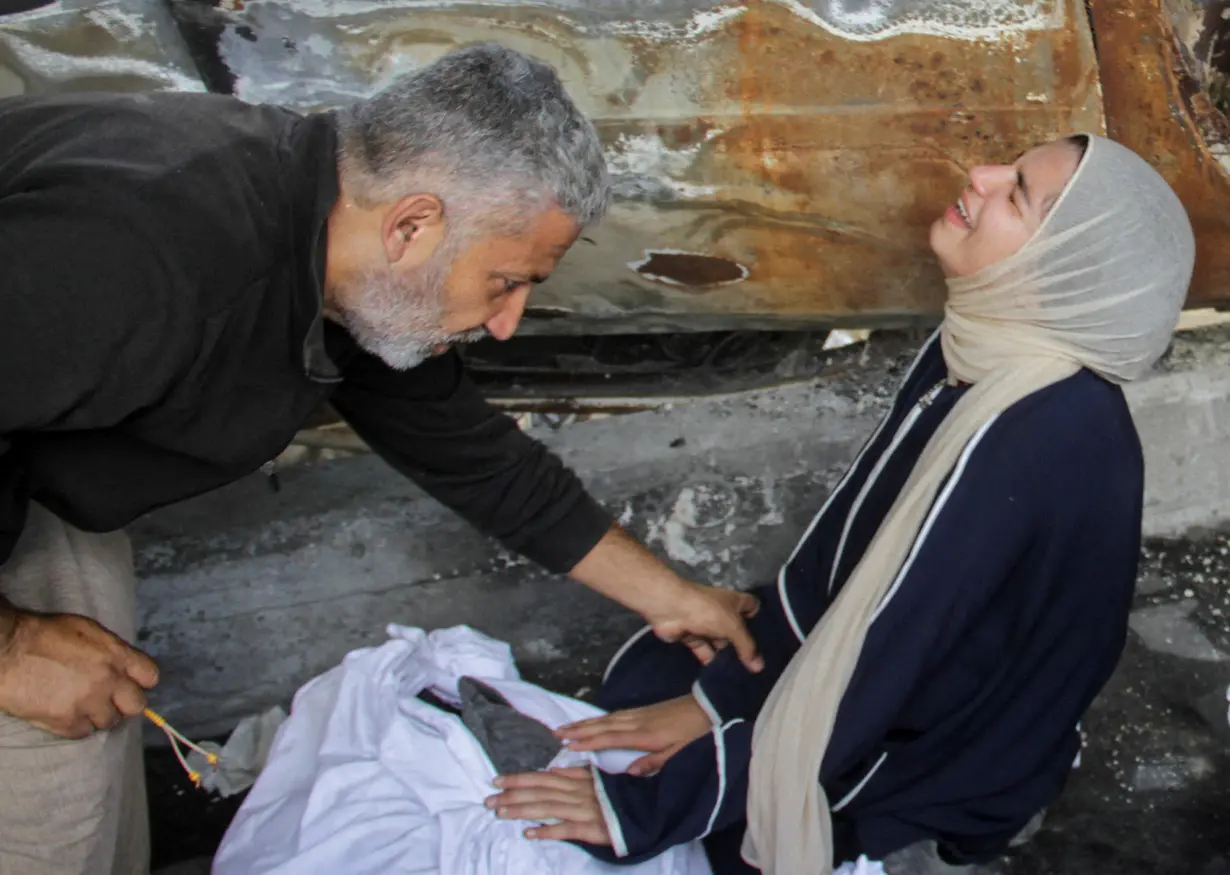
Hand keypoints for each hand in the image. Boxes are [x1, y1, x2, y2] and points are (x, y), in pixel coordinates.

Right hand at [0, 611, 159, 737]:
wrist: (8, 651)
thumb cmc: (44, 634)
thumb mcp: (87, 630)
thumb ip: (111, 650)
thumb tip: (123, 664)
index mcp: (117, 655)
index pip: (150, 676)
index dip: (141, 681)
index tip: (131, 684)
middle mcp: (108, 680)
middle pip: (136, 705)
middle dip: (125, 703)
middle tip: (109, 699)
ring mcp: (88, 703)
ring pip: (110, 721)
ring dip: (100, 715)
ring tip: (83, 705)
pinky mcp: (66, 721)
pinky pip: (84, 732)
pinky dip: (77, 725)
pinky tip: (67, 713)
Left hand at [486, 767, 610, 844]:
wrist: (642, 811)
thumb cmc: (617, 795)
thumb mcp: (596, 778)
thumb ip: (575, 773)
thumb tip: (552, 768)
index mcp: (576, 780)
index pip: (541, 777)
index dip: (518, 778)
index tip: (496, 780)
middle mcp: (575, 793)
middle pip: (539, 792)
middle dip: (512, 795)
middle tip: (488, 800)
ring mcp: (581, 811)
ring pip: (546, 808)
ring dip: (521, 810)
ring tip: (500, 813)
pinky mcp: (590, 829)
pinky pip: (565, 830)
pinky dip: (547, 831)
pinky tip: (529, 834)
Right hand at [558, 695, 710, 775]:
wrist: (709, 707)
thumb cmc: (696, 734)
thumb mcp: (679, 754)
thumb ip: (654, 763)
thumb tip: (628, 773)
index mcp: (645, 735)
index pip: (610, 739)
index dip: (589, 742)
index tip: (569, 746)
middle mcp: (637, 721)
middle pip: (602, 726)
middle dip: (578, 730)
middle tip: (556, 734)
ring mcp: (639, 714)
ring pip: (606, 719)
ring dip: (585, 723)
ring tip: (566, 727)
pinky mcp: (643, 711)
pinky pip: (615, 715)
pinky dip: (599, 718)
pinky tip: (593, 722)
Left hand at [568, 527, 761, 672]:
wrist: (670, 608)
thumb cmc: (707, 610)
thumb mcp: (733, 626)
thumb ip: (746, 647)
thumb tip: (759, 667)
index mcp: (734, 602)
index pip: (752, 607)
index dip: (760, 619)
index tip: (770, 638)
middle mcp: (721, 612)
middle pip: (737, 630)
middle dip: (745, 645)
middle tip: (760, 666)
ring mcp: (705, 625)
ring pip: (721, 643)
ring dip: (728, 656)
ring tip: (744, 676)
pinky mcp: (691, 637)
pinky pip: (705, 651)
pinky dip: (711, 662)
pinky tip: (721, 677)